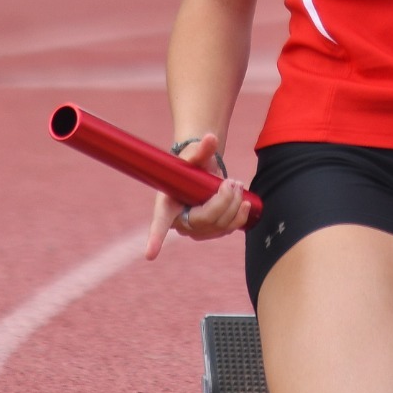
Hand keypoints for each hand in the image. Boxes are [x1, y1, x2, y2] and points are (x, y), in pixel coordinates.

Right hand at [143, 132, 250, 259]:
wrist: (203, 173)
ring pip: (220, 225)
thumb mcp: (195, 154)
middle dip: (224, 201)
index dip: (155, 238)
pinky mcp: (212, 232)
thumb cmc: (193, 164)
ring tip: (236, 185)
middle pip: (205, 220)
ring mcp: (196, 230)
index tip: (150, 254)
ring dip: (234, 205)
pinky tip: (242, 201)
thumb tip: (211, 138)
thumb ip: (202, 148)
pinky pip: (228, 229)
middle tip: (232, 181)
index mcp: (166, 204)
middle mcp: (179, 222)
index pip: (160, 222)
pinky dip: (239, 215)